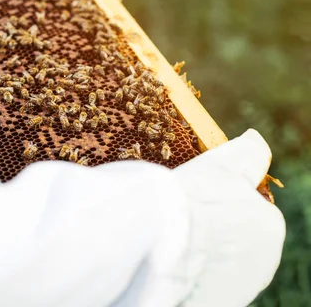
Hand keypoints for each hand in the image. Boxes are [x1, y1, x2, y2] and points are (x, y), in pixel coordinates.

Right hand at [173, 129, 285, 306]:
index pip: (243, 214)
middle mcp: (261, 264)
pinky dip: (184, 279)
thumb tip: (255, 138)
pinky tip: (164, 265)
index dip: (215, 206)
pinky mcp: (213, 305)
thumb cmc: (192, 198)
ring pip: (213, 268)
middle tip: (175, 223)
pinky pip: (199, 288)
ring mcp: (236, 289)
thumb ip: (246, 153)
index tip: (190, 203)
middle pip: (229, 244)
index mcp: (268, 227)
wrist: (160, 241)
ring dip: (196, 259)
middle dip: (208, 236)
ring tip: (167, 245)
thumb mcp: (220, 164)